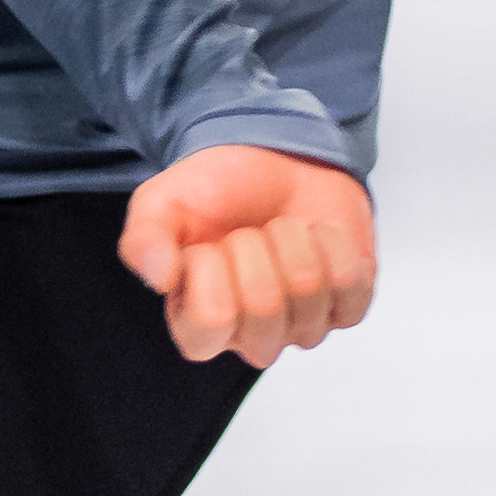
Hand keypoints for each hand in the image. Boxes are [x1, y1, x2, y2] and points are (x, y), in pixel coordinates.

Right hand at [119, 145, 376, 367]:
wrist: (276, 158)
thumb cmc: (218, 190)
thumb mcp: (161, 203)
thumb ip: (144, 239)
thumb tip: (159, 277)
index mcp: (197, 326)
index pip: (210, 321)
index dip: (212, 270)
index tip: (207, 246)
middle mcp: (251, 336)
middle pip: (264, 308)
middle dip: (255, 247)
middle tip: (247, 232)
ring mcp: (302, 326)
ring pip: (308, 292)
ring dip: (294, 240)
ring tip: (280, 230)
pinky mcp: (347, 307)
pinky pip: (351, 285)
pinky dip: (334, 244)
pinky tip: (316, 237)